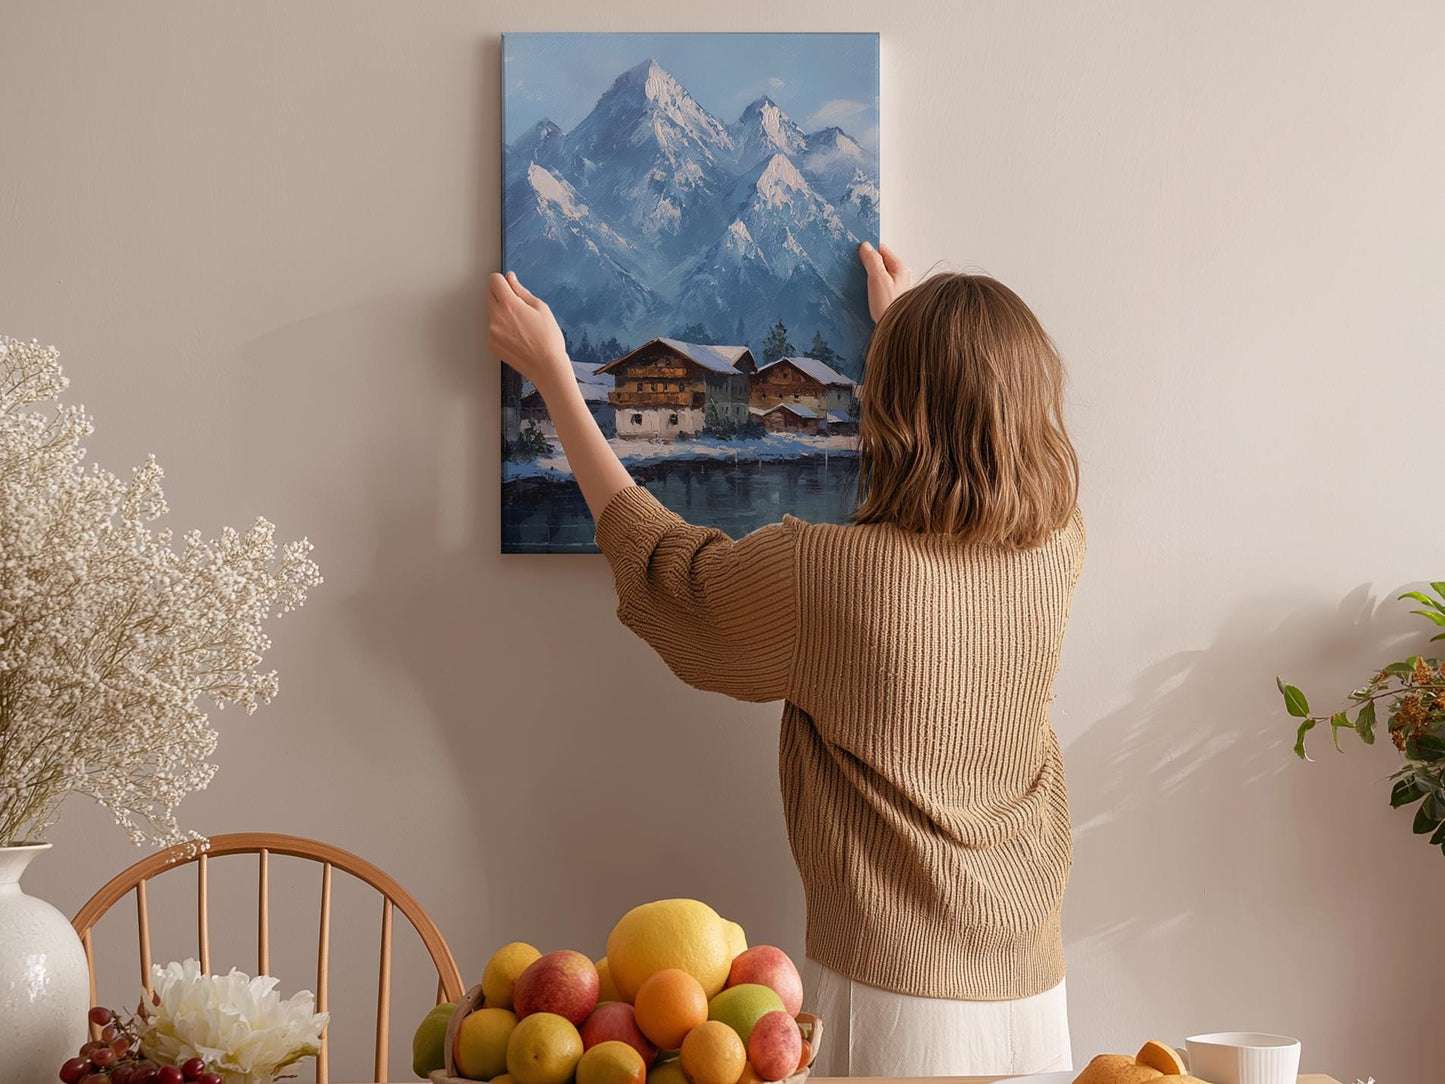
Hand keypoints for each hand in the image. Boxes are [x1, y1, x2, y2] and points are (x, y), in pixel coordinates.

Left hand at [487, 271, 569, 386]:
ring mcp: (491, 332)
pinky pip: (493, 329)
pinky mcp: (491, 344)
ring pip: (492, 313)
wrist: (547, 367)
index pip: (494, 280)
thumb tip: (510, 279)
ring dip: (502, 313)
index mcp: (509, 305)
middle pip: (489, 294)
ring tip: (521, 326)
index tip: (509, 285)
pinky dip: (501, 329)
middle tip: (519, 307)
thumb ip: (521, 291)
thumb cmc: (548, 339)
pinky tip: (517, 337)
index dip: (503, 280)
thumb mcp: (541, 308)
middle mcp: (496, 317)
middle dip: (501, 295)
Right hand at [858, 241, 911, 321]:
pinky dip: (870, 287)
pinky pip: (878, 287)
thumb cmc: (889, 308)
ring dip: (867, 277)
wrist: (895, 332)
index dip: (868, 250)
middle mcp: (900, 277)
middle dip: (867, 264)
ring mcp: (895, 288)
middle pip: (880, 262)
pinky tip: (864, 293)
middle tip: (856, 268)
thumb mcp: (878, 279)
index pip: (882, 250)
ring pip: (878, 275)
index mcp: (900, 268)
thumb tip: (866, 246)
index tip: (856, 252)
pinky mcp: (889, 298)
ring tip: (859, 282)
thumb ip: (872, 261)